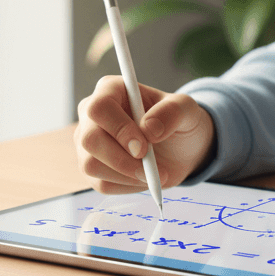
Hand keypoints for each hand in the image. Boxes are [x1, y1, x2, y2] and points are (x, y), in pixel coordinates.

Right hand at [75, 76, 215, 193]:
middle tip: (149, 168)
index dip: (119, 129)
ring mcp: (88, 142)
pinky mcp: (92, 167)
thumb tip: (148, 128)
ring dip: (127, 175)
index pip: (100, 108)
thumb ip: (171, 112)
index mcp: (111, 90)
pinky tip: (144, 176)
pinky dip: (127, 185)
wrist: (180, 147)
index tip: (143, 147)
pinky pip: (101, 183)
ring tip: (154, 172)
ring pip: (91, 165)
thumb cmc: (178, 121)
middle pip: (89, 139)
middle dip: (120, 159)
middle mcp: (92, 115)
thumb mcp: (186, 109)